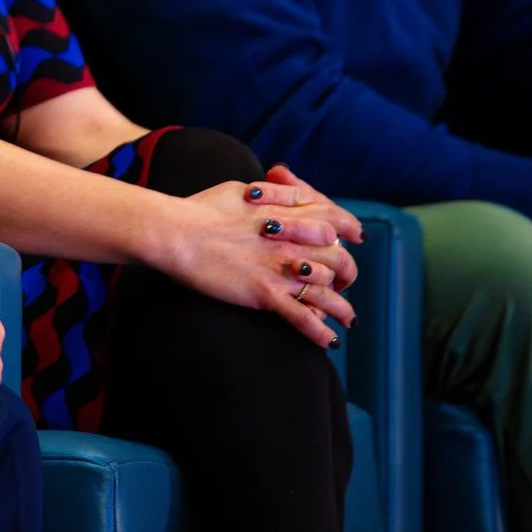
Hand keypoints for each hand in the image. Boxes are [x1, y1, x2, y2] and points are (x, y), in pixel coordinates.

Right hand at [149, 167, 361, 347]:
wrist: (175, 232)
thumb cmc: (200, 210)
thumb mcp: (239, 189)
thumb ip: (269, 193)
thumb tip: (283, 192)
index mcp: (284, 213)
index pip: (333, 218)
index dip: (349, 228)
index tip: (355, 237)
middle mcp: (290, 240)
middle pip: (338, 257)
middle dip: (348, 273)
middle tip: (344, 283)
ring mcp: (280, 267)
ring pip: (328, 290)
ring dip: (342, 307)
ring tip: (347, 319)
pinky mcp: (265, 292)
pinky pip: (302, 316)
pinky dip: (320, 332)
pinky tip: (330, 342)